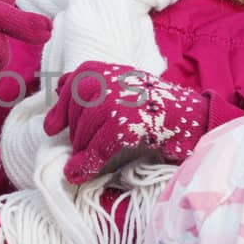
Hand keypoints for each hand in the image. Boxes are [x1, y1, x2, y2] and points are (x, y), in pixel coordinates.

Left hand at [43, 61, 210, 183]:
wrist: (191, 116)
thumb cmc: (154, 104)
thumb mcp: (122, 83)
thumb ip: (92, 83)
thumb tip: (57, 87)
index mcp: (101, 69)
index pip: (69, 87)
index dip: (59, 111)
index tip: (52, 129)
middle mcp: (104, 81)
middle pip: (74, 115)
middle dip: (77, 136)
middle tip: (86, 149)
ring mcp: (113, 101)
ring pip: (82, 134)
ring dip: (82, 152)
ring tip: (88, 161)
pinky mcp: (123, 124)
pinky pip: (96, 150)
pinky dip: (86, 165)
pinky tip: (78, 174)